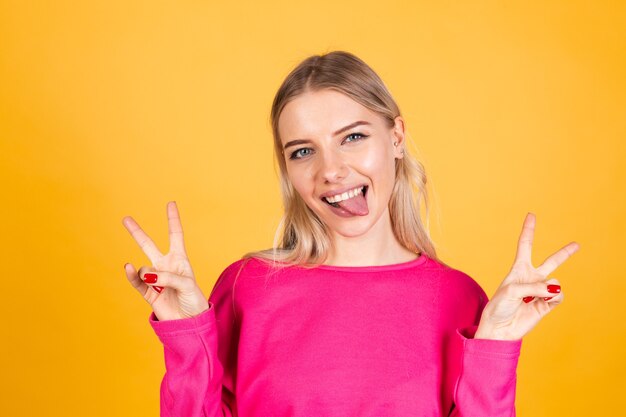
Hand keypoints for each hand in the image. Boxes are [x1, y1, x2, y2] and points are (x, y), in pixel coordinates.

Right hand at [122, 201, 208, 320]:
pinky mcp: (148, 293)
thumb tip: (147, 274)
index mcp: (180, 260)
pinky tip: (130, 268)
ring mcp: (155, 279)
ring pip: (144, 268)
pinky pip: (137, 281)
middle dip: (137, 232)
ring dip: (149, 273)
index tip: (170, 203)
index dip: (173, 219)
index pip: (175, 235)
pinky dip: (133, 276)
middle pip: (149, 245)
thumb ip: (169, 277)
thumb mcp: (187, 284)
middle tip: (126, 218)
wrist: (190, 323)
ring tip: (157, 283)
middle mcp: (165, 266)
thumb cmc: (194, 301)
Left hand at [474, 212, 579, 340]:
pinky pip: (558, 296)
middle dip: (565, 253)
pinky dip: (552, 298)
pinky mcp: (547, 305)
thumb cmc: (499, 306)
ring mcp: (541, 291)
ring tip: (532, 298)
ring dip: (545, 289)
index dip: (529, 230)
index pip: (525, 245)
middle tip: (577, 244)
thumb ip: (533, 286)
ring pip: (555, 282)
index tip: (531, 215)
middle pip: (551, 262)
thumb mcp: (510, 290)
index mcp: (518, 269)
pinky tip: (543, 303)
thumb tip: (554, 289)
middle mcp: (531, 278)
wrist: (500, 328)